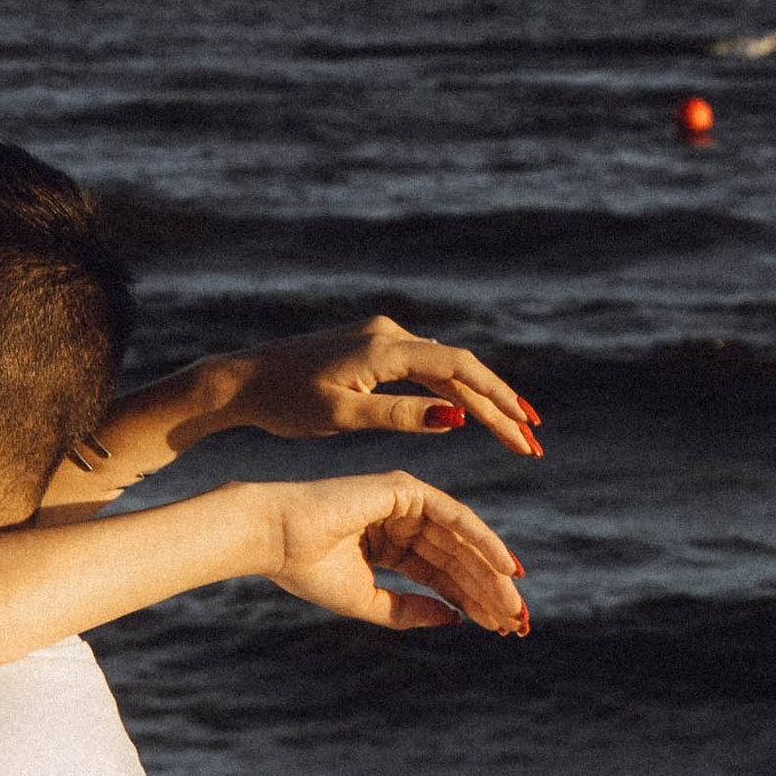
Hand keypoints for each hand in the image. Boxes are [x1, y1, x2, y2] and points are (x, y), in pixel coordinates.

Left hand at [212, 318, 539, 459]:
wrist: (242, 380)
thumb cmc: (285, 403)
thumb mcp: (342, 416)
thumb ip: (401, 414)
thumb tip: (457, 418)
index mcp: (384, 348)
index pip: (458, 368)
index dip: (498, 397)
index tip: (526, 427)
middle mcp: (389, 334)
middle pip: (459, 368)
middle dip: (499, 406)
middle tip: (533, 441)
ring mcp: (382, 337)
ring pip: (444, 368)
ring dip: (480, 400)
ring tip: (515, 432)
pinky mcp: (373, 348)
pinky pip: (424, 368)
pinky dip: (451, 391)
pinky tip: (471, 413)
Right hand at [260, 474, 529, 634]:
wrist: (273, 539)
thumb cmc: (305, 568)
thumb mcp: (365, 600)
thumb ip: (407, 610)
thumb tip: (453, 619)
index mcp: (388, 545)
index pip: (439, 574)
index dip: (468, 601)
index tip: (497, 628)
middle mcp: (402, 520)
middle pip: (456, 559)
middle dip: (486, 591)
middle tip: (515, 623)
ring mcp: (405, 502)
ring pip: (461, 542)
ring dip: (490, 574)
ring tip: (513, 606)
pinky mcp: (406, 490)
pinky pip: (456, 518)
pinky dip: (483, 541)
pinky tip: (507, 568)